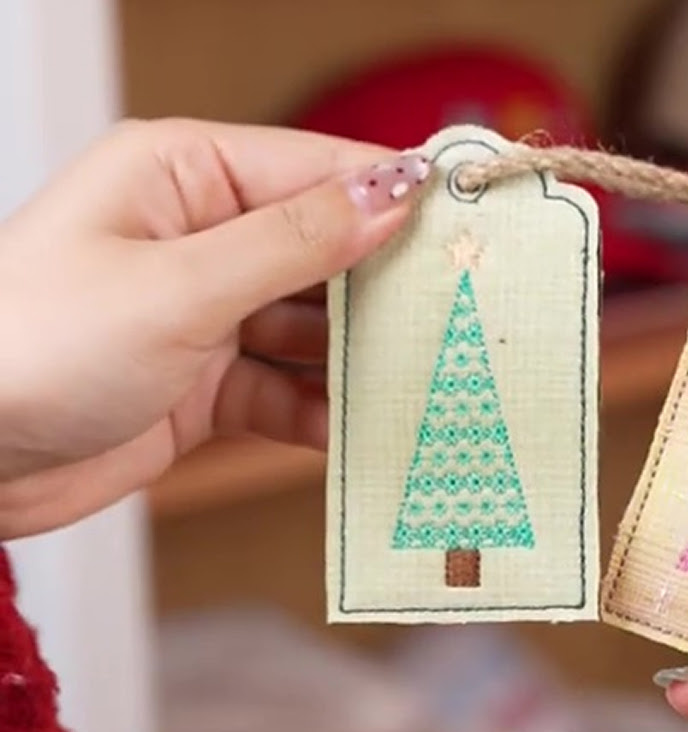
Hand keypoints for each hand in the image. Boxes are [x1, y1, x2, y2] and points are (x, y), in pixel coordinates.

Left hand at [0, 118, 427, 537]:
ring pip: (314, 331)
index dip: (395, 196)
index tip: (470, 223)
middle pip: (326, 254)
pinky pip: (287, 393)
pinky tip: (362, 431)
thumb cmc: (34, 346)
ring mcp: (206, 315)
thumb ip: (292, 243)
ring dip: (362, 361)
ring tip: (424, 383)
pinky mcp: (207, 386)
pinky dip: (324, 413)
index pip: (316, 171)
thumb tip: (388, 195)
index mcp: (183, 178)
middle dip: (387, 289)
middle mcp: (200, 239)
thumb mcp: (177, 286)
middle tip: (460, 317)